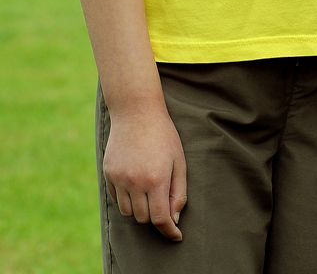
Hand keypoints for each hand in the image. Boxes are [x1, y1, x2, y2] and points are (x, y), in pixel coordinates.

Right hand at [103, 107, 186, 240]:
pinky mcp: (108, 173)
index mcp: (156, 179)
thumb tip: (173, 220)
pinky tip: (135, 184)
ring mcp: (119, 178)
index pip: (160, 218)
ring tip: (149, 192)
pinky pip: (117, 199)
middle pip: (143, 218)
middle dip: (155, 216)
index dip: (169, 231)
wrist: (136, 111)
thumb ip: (178, 192)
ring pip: (128, 212)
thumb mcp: (179, 161)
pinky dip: (127, 199)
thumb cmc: (163, 135)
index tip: (176, 235)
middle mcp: (135, 181)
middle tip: (163, 204)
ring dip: (140, 209)